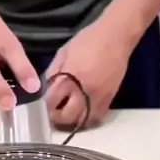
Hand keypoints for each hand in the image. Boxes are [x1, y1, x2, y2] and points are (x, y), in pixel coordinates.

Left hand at [46, 14, 134, 128]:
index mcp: (68, 78)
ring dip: (72, 122)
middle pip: (66, 117)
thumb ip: (53, 73)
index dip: (45, 106)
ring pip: (82, 122)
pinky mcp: (110, 99)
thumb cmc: (88, 41)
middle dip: (57, 118)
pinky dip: (87, 120)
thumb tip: (47, 90)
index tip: (44, 106)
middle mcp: (83, 91)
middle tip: (53, 114)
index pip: (52, 102)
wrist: (116, 37)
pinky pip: (97, 118)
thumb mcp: (63, 53)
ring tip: (67, 116)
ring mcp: (98, 97)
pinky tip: (82, 114)